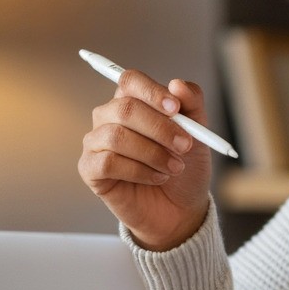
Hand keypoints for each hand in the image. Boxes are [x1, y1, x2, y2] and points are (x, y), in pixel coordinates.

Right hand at [78, 69, 211, 249]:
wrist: (180, 208)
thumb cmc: (185, 167)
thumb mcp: (198, 134)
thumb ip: (192, 105)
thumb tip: (177, 84)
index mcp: (132, 101)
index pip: (130, 81)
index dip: (152, 92)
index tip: (176, 109)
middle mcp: (109, 117)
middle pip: (124, 108)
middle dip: (160, 128)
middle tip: (185, 145)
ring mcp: (96, 142)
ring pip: (116, 136)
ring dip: (153, 153)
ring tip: (174, 167)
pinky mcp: (90, 169)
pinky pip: (108, 162)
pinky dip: (139, 171)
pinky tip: (156, 178)